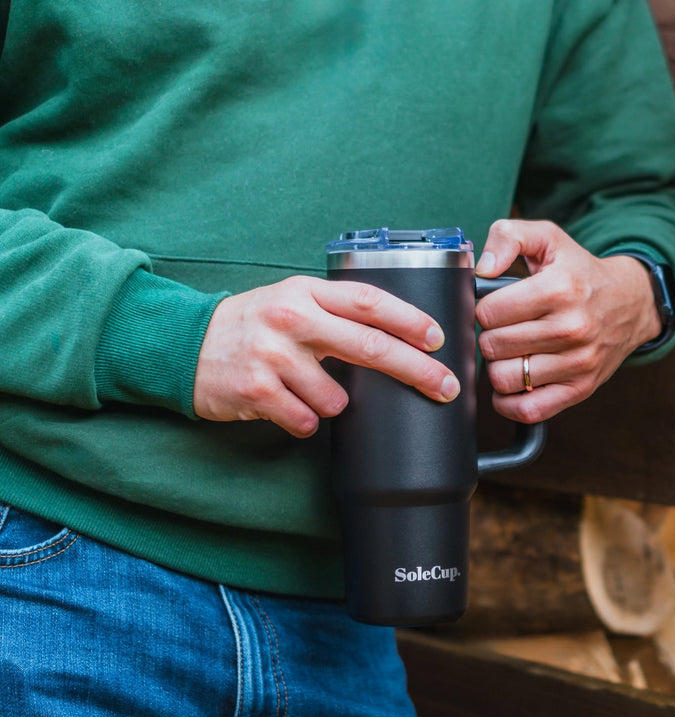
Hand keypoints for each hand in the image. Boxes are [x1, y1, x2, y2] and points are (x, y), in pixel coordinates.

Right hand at [193, 275, 459, 437]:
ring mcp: (273, 356)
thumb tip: (399, 333)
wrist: (182, 346)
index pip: (370, 301)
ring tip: (305, 389)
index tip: (438, 339)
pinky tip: (287, 406)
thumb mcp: (291, 301)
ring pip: (339, 398)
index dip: (410, 320)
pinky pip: (308, 421)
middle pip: (372, 347)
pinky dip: (306, 421)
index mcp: (305, 292)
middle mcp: (291, 319)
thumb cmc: (251, 325)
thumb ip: (335, 310)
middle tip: (446, 387)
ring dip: (335, 403)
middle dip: (417, 371)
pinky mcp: (258, 392)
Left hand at [474, 219, 661, 423]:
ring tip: (512, 353)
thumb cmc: (580, 272)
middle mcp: (571, 328)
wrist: (631, 303)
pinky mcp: (581, 389)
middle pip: (493, 346)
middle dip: (490, 337)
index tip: (498, 308)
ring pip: (504, 378)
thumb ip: (508, 236)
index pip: (489, 313)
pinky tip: (513, 384)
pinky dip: (509, 403)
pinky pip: (528, 410)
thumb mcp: (548, 238)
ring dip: (499, 367)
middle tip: (506, 329)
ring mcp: (578, 362)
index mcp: (559, 289)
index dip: (484, 309)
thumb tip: (483, 268)